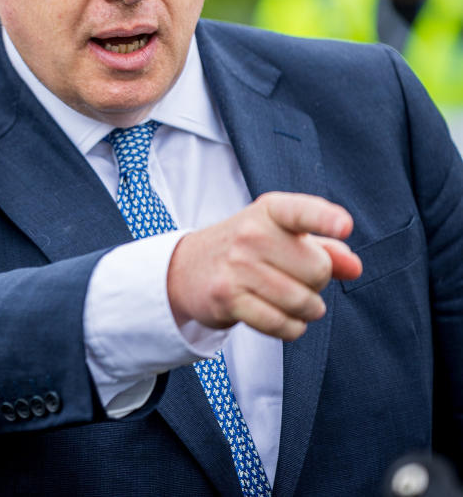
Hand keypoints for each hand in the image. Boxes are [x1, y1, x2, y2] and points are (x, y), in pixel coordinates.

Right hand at [166, 192, 362, 340]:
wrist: (186, 268)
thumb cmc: (247, 249)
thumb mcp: (282, 236)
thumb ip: (325, 248)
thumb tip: (354, 267)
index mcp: (269, 211)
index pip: (300, 211)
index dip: (325, 219)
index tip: (345, 226)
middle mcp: (250, 234)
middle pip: (319, 270)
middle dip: (317, 282)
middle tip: (296, 278)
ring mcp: (236, 266)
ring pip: (303, 302)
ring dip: (308, 310)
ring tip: (295, 302)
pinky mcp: (227, 298)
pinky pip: (282, 324)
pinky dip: (291, 328)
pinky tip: (285, 320)